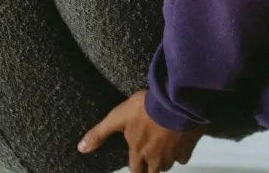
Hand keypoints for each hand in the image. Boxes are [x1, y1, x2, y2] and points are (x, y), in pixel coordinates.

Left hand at [78, 90, 204, 171]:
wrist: (175, 102)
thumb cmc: (145, 109)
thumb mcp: (118, 117)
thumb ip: (100, 133)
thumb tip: (80, 149)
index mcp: (138, 152)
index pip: (135, 170)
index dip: (135, 166)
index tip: (136, 162)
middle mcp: (155, 158)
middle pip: (153, 171)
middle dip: (151, 167)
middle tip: (150, 157)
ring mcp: (172, 154)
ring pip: (168, 165)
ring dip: (165, 160)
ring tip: (163, 149)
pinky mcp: (188, 147)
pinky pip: (183, 157)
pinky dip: (180, 152)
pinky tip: (179, 143)